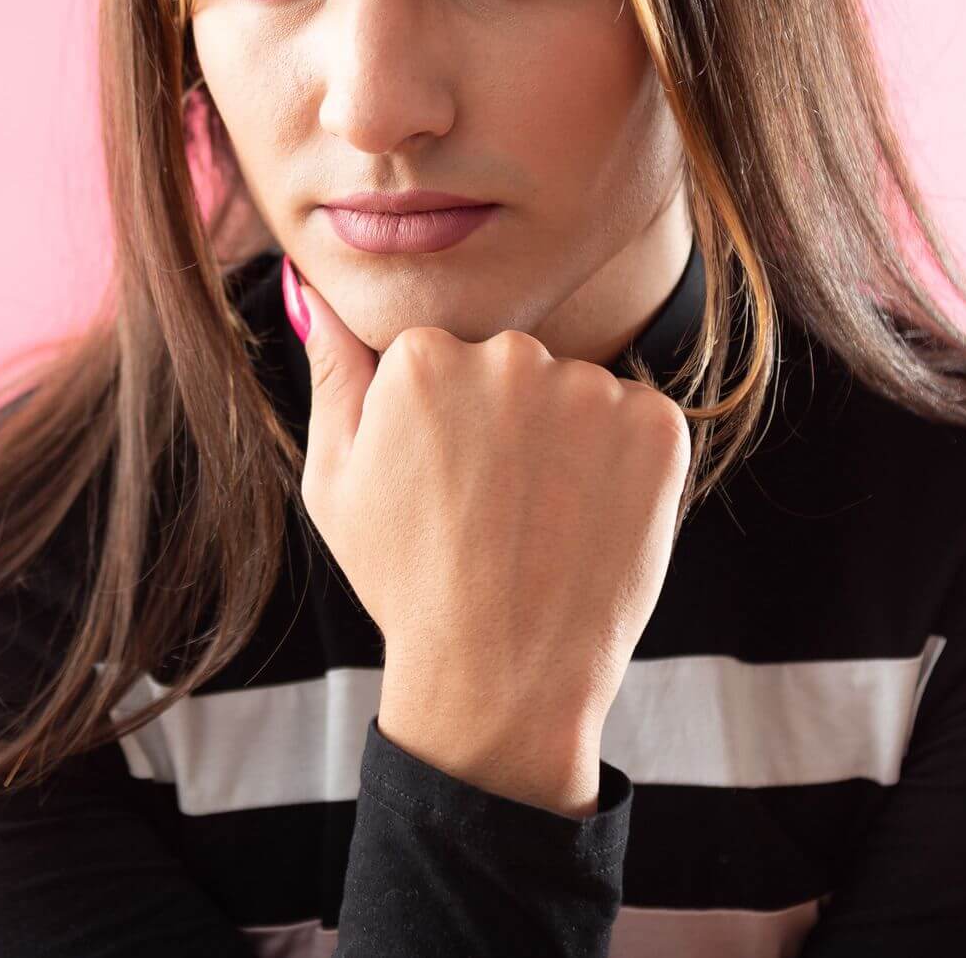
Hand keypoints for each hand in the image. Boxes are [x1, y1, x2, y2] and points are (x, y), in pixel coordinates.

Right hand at [284, 255, 692, 745]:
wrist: (501, 677)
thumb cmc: (406, 582)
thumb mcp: (336, 481)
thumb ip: (333, 372)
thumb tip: (309, 287)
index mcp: (421, 355)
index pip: (442, 355)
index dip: (442, 424)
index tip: (442, 483)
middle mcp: (509, 352)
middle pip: (511, 365)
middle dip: (506, 421)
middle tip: (491, 509)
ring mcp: (590, 387)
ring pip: (576, 392)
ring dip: (566, 440)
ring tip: (540, 522)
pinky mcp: (657, 425)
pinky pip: (637, 419)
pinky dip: (622, 463)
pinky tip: (588, 520)